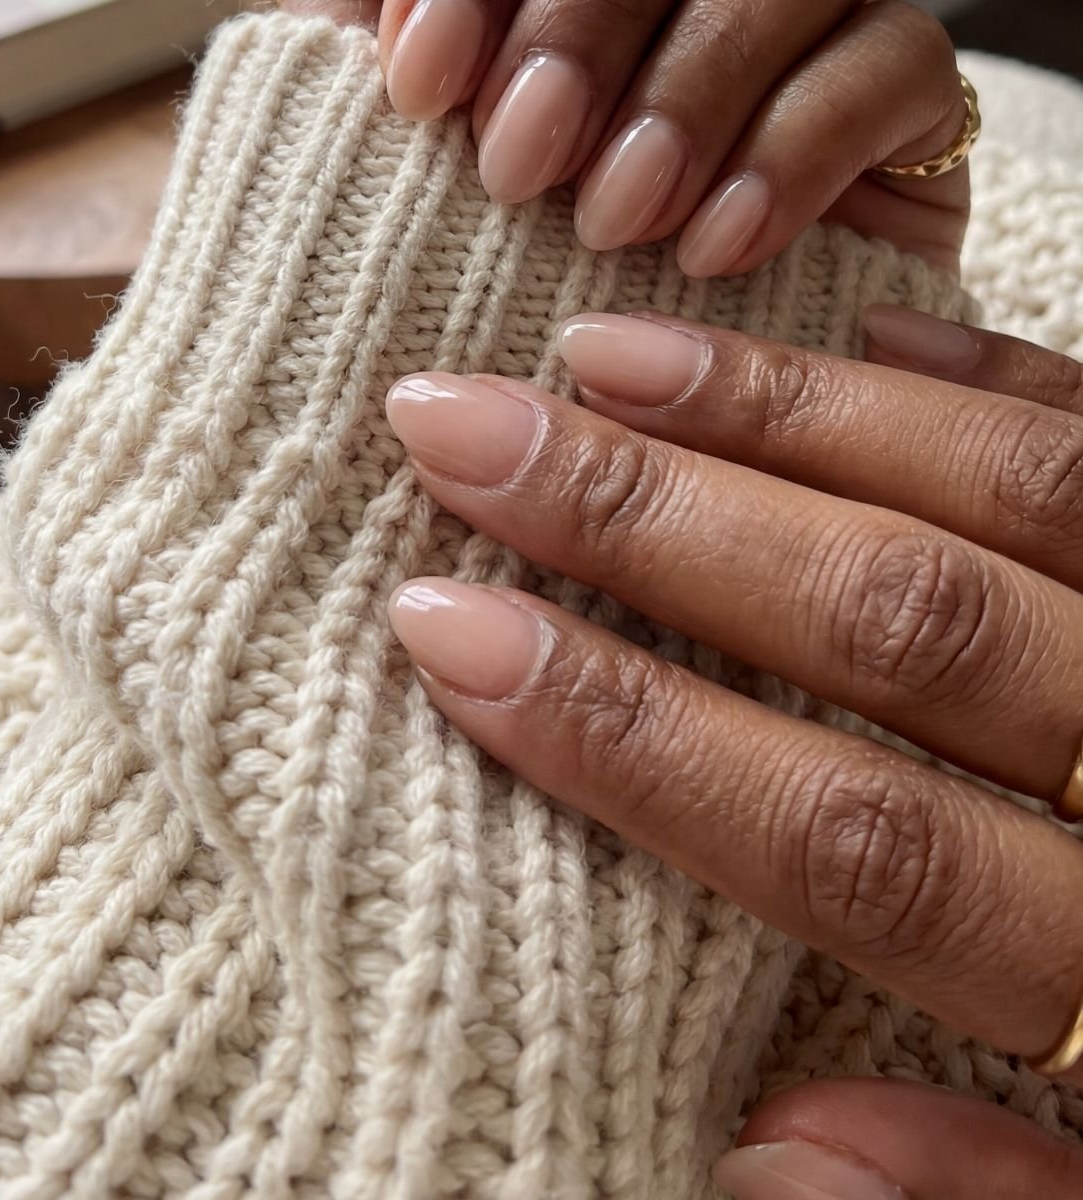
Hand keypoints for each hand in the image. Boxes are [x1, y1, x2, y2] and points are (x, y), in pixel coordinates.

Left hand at [280, 0, 969, 270]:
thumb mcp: (363, 88)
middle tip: (519, 157)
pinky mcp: (903, 91)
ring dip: (700, 69)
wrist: (546, 409)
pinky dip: (799, 147)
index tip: (421, 81)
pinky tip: (711, 248)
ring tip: (611, 217)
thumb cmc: (440, 237)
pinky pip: (902, 53)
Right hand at [383, 307, 1082, 1193]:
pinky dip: (982, 386)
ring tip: (600, 356)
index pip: (858, 839)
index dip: (643, 738)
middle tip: (463, 432)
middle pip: (903, 627)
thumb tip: (763, 1147)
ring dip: (784, 416)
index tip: (456, 636)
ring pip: (1005, 498)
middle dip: (657, 522)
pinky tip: (851, 346)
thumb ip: (992, 1195)